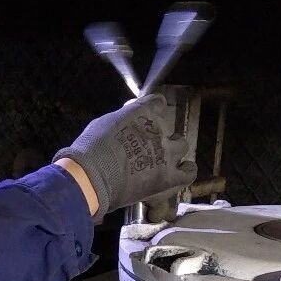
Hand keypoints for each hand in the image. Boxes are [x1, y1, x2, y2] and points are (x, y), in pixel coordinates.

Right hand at [53, 93, 196, 220]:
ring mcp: (167, 153)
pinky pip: (189, 172)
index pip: (158, 102)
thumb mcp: (103, 124)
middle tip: (146, 145)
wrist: (92, 178)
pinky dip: (186, 170)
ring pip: (182, 145)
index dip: (152, 110)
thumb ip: (121, 120)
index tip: (146, 117)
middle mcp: (159, 129)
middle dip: (158, 134)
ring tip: (164, 159)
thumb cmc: (91, 150)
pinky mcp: (170, 177)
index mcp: (143, 112)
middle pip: (168, 125)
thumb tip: (125, 120)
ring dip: (173, 150)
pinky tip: (181, 171)